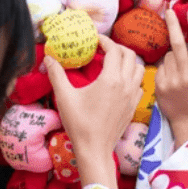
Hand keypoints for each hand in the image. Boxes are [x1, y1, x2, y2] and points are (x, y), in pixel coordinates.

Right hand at [44, 35, 143, 188]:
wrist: (95, 149)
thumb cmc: (79, 123)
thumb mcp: (64, 97)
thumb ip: (56, 74)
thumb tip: (48, 58)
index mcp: (111, 79)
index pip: (115, 50)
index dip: (105, 40)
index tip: (95, 39)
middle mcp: (126, 85)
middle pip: (130, 55)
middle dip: (118, 47)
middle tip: (104, 48)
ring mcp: (133, 96)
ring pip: (139, 69)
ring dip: (129, 61)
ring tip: (114, 62)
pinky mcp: (134, 106)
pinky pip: (140, 84)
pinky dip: (133, 77)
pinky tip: (120, 81)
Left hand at [155, 8, 187, 147]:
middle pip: (179, 44)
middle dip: (174, 25)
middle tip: (170, 10)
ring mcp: (173, 81)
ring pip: (169, 54)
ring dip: (172, 55)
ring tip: (180, 69)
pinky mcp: (160, 85)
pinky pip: (161, 65)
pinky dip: (166, 67)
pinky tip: (171, 78)